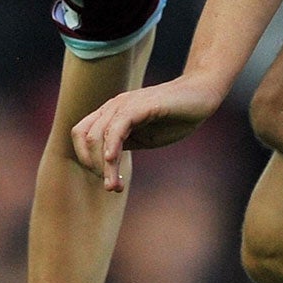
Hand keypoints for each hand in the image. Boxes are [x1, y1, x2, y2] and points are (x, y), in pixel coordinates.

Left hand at [70, 74, 223, 188]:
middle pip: (84, 137)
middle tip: (113, 186)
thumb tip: (106, 164)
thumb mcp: (144, 136)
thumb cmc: (176, 117)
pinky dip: (112, 147)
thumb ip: (125, 144)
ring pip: (97, 136)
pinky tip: (115, 163)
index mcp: (111, 113)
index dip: (87, 158)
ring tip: (115, 186)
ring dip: (103, 166)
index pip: (81, 135)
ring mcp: (125, 104)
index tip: (107, 177)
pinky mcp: (140, 106)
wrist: (202, 96)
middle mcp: (113, 106)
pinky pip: (117, 127)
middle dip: (93, 166)